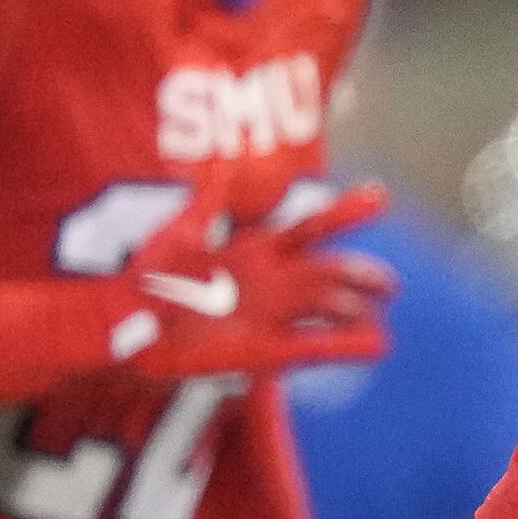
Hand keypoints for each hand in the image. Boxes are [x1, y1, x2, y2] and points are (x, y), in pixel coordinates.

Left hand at [109, 182, 395, 379]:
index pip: (310, 227)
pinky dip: (343, 346)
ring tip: (380, 311)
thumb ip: (207, 200)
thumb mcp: (179, 231)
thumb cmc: (151, 277)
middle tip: (390, 280)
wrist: (126, 326)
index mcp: (258, 250)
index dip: (344, 213)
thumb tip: (227, 166)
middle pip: (326, 273)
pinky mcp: (263, 352)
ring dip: (351, 309)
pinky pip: (311, 347)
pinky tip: (376, 345)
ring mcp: (270, 316)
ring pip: (322, 308)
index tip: (381, 195)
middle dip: (358, 274)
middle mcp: (272, 282)